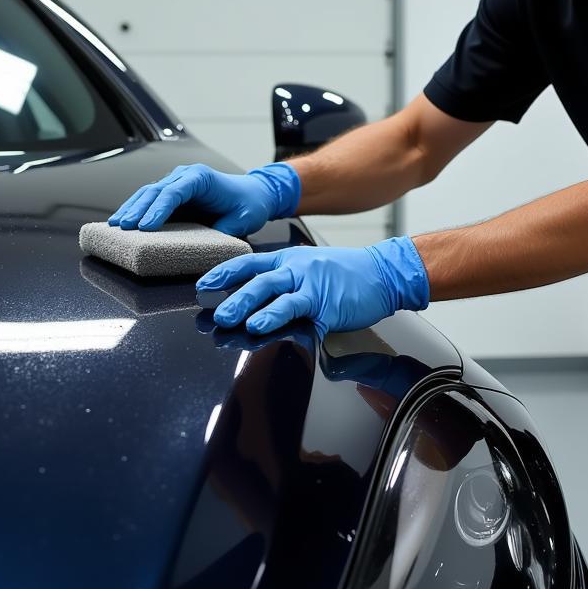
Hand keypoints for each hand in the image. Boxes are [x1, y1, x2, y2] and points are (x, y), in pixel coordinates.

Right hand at [107, 161, 299, 234]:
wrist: (254, 193)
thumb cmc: (249, 204)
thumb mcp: (242, 219)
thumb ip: (225, 230)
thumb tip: (207, 245)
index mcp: (201, 178)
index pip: (174, 192)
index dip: (158, 209)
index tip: (145, 226)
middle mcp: (185, 176)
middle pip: (155, 191)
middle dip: (137, 209)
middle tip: (122, 227)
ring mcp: (176, 182)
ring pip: (147, 193)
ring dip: (130, 208)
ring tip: (115, 225)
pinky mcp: (172, 193)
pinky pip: (149, 199)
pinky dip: (135, 209)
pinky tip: (121, 220)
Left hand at [197, 236, 429, 337]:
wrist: (383, 273)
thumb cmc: (345, 273)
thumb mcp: (308, 266)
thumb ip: (282, 278)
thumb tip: (252, 297)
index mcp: (288, 259)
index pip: (249, 263)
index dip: (224, 274)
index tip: (204, 285)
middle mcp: (298, 269)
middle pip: (259, 280)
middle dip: (235, 297)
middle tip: (216, 313)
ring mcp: (313, 286)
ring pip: (279, 295)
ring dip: (257, 309)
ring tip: (240, 322)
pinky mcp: (328, 305)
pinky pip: (305, 314)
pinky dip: (287, 321)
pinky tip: (275, 329)